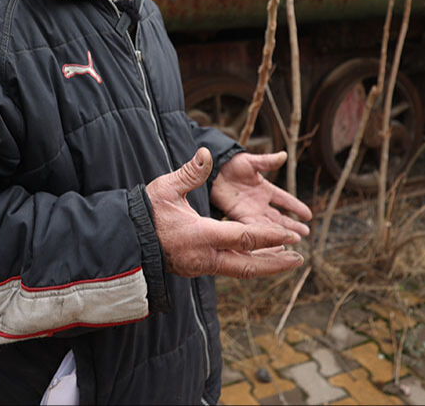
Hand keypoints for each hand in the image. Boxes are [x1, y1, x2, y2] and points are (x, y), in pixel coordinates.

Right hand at [145, 147, 304, 278]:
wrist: (127, 241)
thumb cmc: (146, 212)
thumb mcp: (166, 188)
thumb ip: (190, 172)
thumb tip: (206, 154)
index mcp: (201, 235)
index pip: (245, 238)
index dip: (270, 237)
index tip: (290, 236)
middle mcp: (204, 257)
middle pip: (248, 265)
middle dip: (275, 262)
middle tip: (298, 258)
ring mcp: (200, 267)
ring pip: (239, 270)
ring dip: (263, 266)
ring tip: (285, 259)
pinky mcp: (196, 269)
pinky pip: (228, 269)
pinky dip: (246, 264)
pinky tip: (256, 258)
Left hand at [211, 151, 312, 238]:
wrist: (213, 170)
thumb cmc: (232, 164)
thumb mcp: (252, 162)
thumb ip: (267, 162)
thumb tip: (284, 155)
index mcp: (265, 189)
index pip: (285, 200)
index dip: (296, 207)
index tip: (309, 216)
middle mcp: (259, 202)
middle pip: (279, 217)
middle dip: (292, 225)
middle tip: (305, 234)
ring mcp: (250, 210)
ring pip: (269, 225)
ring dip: (281, 233)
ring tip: (295, 241)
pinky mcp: (238, 215)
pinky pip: (252, 227)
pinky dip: (262, 234)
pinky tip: (271, 242)